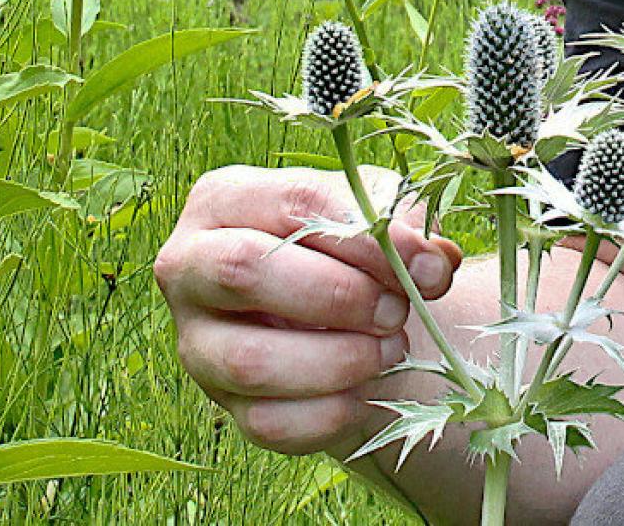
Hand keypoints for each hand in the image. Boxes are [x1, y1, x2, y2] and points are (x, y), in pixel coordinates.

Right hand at [156, 163, 463, 456]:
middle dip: (339, 296)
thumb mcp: (377, 217)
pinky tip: (367, 389)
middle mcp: (190, 268)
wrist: (337, 317)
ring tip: (392, 348)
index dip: (368, 238)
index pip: (293, 204)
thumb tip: (433, 263)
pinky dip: (334, 411)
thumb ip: (407, 228)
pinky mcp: (221, 404)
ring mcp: (197, 342)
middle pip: (244, 271)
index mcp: (223, 200)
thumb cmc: (348, 249)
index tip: (428, 265)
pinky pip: (270, 422)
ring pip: (251, 360)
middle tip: (397, 310)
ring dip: (342, 359)